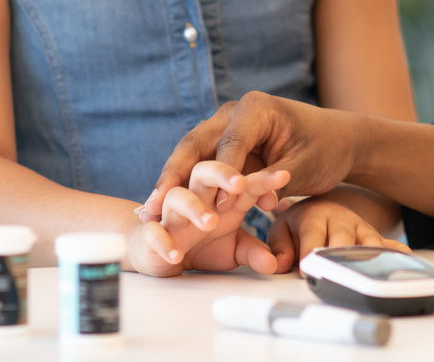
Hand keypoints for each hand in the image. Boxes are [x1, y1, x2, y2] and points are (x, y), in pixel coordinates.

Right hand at [128, 160, 288, 277]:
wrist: (158, 249)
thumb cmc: (201, 241)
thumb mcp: (233, 247)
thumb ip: (252, 251)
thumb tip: (273, 264)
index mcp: (220, 194)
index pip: (242, 178)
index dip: (261, 177)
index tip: (283, 176)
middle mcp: (196, 196)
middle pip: (204, 170)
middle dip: (221, 173)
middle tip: (240, 183)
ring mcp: (171, 213)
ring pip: (177, 196)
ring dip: (193, 207)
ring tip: (211, 222)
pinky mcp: (151, 231)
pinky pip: (153, 231)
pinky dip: (163, 241)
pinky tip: (177, 254)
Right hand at [143, 93, 360, 220]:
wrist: (338, 140)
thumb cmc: (326, 150)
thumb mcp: (304, 167)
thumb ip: (274, 181)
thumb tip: (250, 201)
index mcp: (255, 108)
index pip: (229, 143)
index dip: (219, 177)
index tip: (211, 207)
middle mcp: (234, 112)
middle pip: (196, 143)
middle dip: (173, 175)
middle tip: (154, 206)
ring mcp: (224, 126)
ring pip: (191, 153)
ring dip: (171, 181)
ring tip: (149, 211)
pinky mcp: (223, 144)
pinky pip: (198, 163)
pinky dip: (182, 184)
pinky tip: (164, 209)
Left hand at [266, 192, 410, 272]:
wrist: (327, 202)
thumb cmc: (302, 221)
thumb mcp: (282, 227)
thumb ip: (278, 246)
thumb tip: (280, 264)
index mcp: (314, 215)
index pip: (312, 235)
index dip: (309, 252)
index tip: (306, 268)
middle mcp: (340, 220)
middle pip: (343, 238)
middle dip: (339, 255)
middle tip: (337, 273)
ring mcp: (360, 228)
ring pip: (368, 241)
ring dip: (368, 255)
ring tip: (370, 271)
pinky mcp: (373, 237)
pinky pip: (389, 243)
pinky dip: (396, 251)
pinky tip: (404, 258)